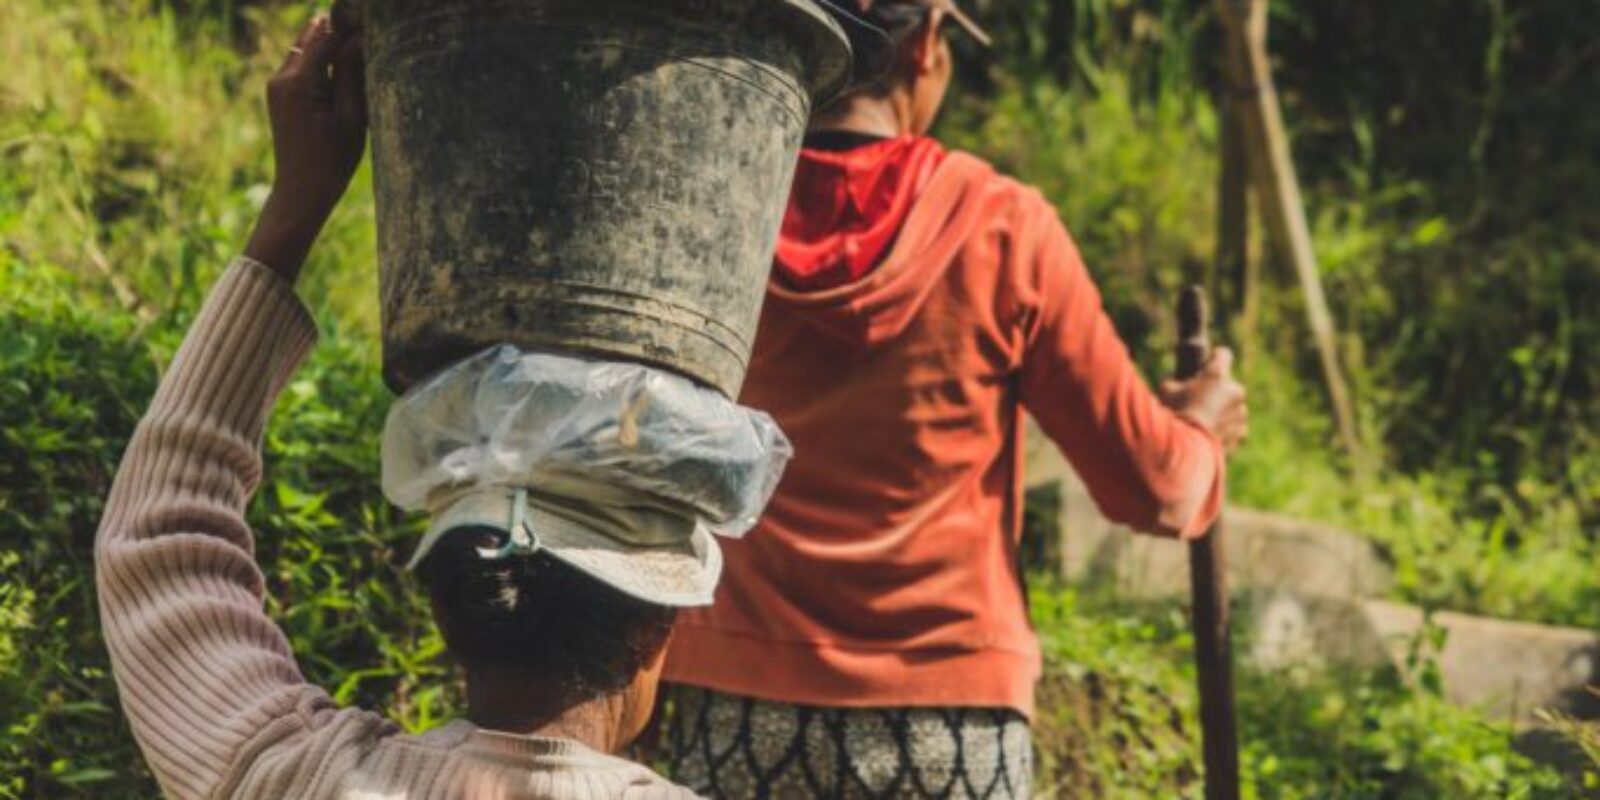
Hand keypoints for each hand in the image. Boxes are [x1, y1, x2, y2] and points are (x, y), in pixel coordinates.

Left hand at [244, 14, 366, 281]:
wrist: (302, 191)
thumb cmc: (332, 159)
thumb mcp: (352, 116)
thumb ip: (352, 73)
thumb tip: (359, 38)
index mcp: (300, 82)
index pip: (326, 37)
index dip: (350, 25)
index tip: (372, 20)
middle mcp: (282, 78)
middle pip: (312, 37)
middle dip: (337, 30)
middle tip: (366, 30)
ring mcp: (277, 86)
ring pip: (305, 50)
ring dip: (329, 46)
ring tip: (359, 48)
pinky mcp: (279, 96)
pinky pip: (301, 67)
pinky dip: (320, 62)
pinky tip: (342, 69)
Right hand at [1159, 347, 1248, 450]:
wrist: (1186, 448)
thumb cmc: (1174, 413)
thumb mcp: (1166, 390)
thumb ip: (1176, 383)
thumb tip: (1176, 384)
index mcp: (1217, 374)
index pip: (1223, 354)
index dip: (1214, 358)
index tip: (1206, 366)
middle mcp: (1234, 390)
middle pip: (1228, 385)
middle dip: (1217, 392)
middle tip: (1198, 402)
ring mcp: (1241, 412)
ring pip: (1233, 408)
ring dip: (1223, 412)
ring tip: (1203, 423)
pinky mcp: (1241, 433)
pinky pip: (1235, 428)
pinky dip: (1225, 430)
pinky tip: (1208, 436)